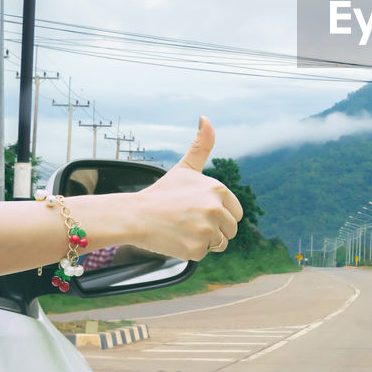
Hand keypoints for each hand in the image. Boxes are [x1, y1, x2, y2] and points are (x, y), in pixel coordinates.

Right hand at [132, 117, 243, 260]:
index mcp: (218, 190)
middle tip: (190, 222)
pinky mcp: (196, 248)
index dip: (220, 214)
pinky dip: (191, 250)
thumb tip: (206, 118)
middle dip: (214, 229)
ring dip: (204, 241)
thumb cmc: (162, 193)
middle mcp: (216, 209)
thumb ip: (201, 145)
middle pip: (231, 230)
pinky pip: (204, 254)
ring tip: (184, 229)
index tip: (199, 211)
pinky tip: (177, 238)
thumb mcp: (185, 168)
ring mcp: (207, 230)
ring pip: (219, 243)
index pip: (237, 213)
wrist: (135, 214)